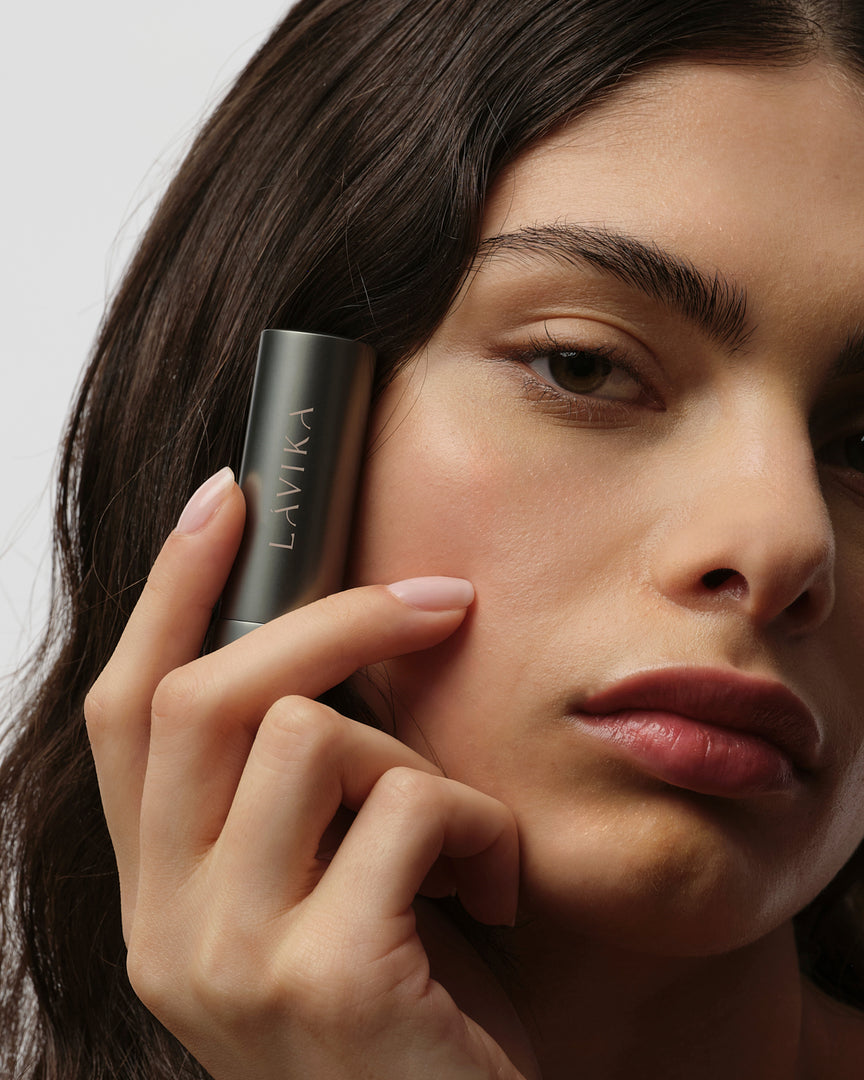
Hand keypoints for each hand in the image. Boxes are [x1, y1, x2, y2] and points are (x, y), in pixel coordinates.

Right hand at [85, 468, 537, 1079]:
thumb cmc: (408, 1012)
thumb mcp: (321, 892)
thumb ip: (292, 797)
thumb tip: (329, 648)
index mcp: (161, 897)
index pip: (124, 711)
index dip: (170, 592)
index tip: (228, 500)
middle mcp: (168, 929)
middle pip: (206, 695)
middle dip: (335, 620)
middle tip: (439, 603)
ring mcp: (235, 959)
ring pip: (310, 734)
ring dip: (418, 757)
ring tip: (462, 835)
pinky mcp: (330, 977)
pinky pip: (409, 806)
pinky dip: (479, 825)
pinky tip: (497, 892)